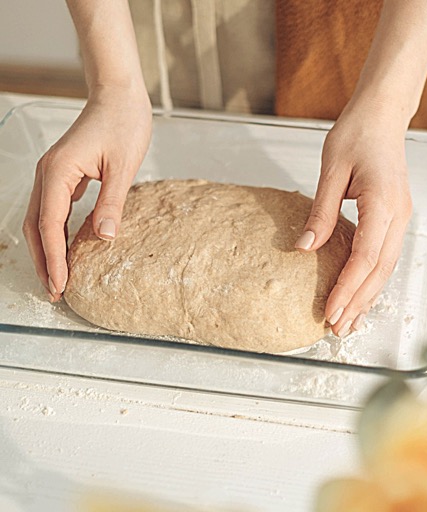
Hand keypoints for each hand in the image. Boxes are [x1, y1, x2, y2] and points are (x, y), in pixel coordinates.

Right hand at [22, 85, 151, 301]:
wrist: (119, 95)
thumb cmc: (124, 123)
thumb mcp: (123, 166)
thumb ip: (112, 202)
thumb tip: (104, 238)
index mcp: (59, 172)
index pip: (50, 224)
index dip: (53, 258)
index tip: (60, 285)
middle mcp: (49, 174)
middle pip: (36, 226)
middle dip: (44, 260)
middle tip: (55, 291)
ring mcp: (54, 173)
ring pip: (40, 219)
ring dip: (47, 249)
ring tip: (57, 276)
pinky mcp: (65, 174)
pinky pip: (53, 209)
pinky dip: (56, 232)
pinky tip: (66, 247)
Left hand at [295, 106, 412, 336]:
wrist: (381, 116)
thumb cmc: (357, 134)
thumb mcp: (331, 171)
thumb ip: (320, 212)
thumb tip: (305, 249)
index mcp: (382, 203)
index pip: (366, 257)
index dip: (348, 288)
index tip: (331, 311)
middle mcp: (398, 215)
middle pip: (380, 270)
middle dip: (359, 302)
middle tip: (338, 329)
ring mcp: (401, 217)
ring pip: (386, 267)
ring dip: (368, 296)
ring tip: (350, 322)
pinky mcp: (396, 216)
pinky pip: (386, 255)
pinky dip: (373, 279)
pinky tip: (362, 294)